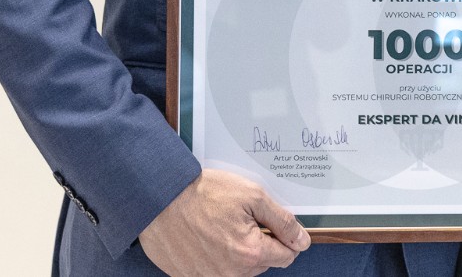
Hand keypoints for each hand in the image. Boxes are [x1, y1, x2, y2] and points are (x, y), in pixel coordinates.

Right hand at [139, 169, 309, 276]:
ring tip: (220, 225)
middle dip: (259, 242)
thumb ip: (282, 221)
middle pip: (263, 262)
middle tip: (240, 218)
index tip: (270, 222)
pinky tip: (205, 236)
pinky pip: (215, 271)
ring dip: (238, 251)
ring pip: (240, 269)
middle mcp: (232, 273)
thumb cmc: (202, 192)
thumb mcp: (252, 195)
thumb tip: (302, 241)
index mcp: (250, 253)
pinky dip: (215, 256)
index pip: (287, 255)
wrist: (159, 197)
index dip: (282, 235)